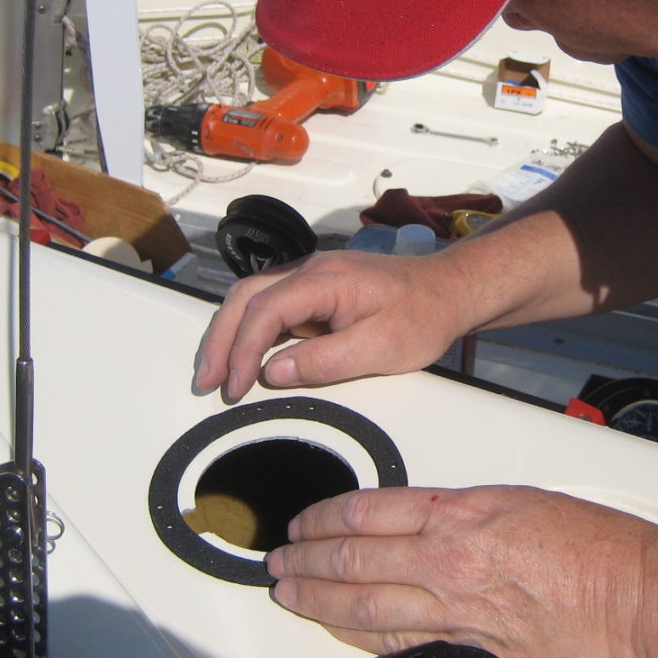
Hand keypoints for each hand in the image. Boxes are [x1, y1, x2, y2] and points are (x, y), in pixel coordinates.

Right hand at [194, 250, 470, 400]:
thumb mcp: (381, 348)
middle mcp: (311, 270)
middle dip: (220, 340)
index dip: (243, 350)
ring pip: (252, 299)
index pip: (265, 310)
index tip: (236, 386)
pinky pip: (272, 306)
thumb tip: (276, 372)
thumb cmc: (423, 315)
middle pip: (245, 298)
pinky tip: (246, 358)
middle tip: (208, 380)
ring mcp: (311, 278)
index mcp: (326, 280)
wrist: (449, 291)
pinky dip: (251, 332)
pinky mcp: (316, 291)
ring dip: (230, 334)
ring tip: (218, 373)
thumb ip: (326, 361)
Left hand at [265, 485, 657, 657]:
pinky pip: (398, 641)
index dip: (322, 518)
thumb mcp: (508, 495)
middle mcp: (447, 561)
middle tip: (279, 558)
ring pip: (364, 605)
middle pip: (353, 559)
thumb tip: (404, 518)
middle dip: (306, 558)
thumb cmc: (583, 540)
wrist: (626, 593)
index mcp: (456, 513)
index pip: (365, 512)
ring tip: (289, 591)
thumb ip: (450, 507)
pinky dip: (358, 633)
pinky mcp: (468, 648)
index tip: (303, 521)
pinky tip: (336, 626)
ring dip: (317, 598)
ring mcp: (454, 610)